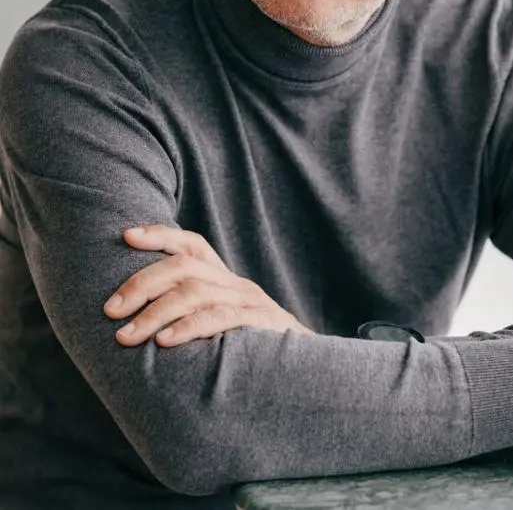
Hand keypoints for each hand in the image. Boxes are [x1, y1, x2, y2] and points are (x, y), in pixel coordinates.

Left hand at [104, 225, 311, 346]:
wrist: (307, 371)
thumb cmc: (250, 353)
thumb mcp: (220, 326)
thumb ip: (191, 316)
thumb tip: (134, 320)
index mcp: (225, 281)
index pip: (192, 244)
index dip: (160, 235)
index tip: (126, 237)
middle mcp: (236, 284)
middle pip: (184, 265)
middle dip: (141, 283)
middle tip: (110, 310)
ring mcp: (249, 301)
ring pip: (195, 291)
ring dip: (154, 313)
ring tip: (126, 336)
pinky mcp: (260, 323)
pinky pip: (219, 318)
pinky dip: (188, 327)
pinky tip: (164, 342)